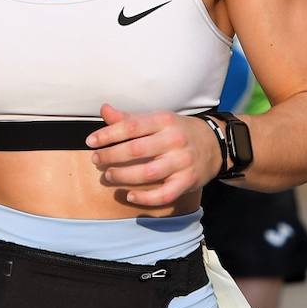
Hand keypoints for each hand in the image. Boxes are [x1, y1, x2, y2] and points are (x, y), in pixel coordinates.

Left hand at [86, 104, 222, 206]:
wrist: (215, 144)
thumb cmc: (178, 131)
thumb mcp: (157, 119)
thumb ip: (130, 118)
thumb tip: (104, 110)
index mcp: (164, 121)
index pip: (132, 126)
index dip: (108, 134)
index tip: (91, 141)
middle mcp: (174, 140)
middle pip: (137, 150)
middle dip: (111, 156)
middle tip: (96, 160)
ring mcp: (182, 162)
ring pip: (148, 173)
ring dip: (124, 176)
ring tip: (108, 176)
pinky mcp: (187, 181)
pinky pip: (164, 194)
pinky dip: (145, 197)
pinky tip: (129, 195)